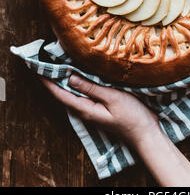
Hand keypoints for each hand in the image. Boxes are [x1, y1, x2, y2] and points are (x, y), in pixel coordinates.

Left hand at [40, 74, 159, 145]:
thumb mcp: (113, 98)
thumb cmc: (132, 115)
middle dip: (53, 78)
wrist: (145, 133)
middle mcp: (85, 111)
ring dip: (64, 80)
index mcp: (85, 109)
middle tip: (46, 60)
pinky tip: (78, 75)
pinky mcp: (98, 108)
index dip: (48, 81)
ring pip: (72, 94)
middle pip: (63, 94)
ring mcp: (92, 110)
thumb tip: (70, 78)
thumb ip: (92, 88)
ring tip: (58, 64)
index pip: (60, 94)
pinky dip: (76, 83)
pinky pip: (82, 94)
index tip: (38, 67)